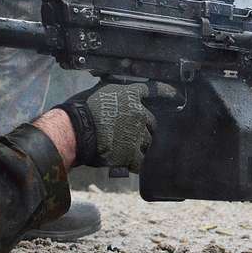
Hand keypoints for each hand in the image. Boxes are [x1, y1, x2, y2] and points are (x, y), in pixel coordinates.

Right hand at [56, 81, 177, 172]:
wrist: (75, 131)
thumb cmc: (80, 110)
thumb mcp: (97, 92)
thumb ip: (112, 93)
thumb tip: (112, 89)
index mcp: (130, 95)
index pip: (154, 90)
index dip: (166, 92)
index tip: (176, 95)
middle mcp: (138, 112)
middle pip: (151, 122)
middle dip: (142, 129)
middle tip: (126, 134)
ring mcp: (137, 133)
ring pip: (147, 142)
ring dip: (138, 146)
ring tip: (120, 148)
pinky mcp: (133, 152)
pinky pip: (140, 161)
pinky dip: (133, 163)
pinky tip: (123, 163)